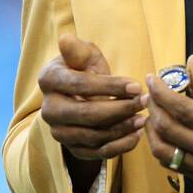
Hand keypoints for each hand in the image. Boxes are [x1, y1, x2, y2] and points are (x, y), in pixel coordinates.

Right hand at [39, 33, 144, 192]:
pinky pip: (97, 153)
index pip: (80, 85)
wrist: (79, 94)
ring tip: (143, 118)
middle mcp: (48, 109)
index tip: (137, 86)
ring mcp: (58, 132)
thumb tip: (66, 39)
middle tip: (144, 102)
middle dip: (119, 109)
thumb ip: (77, 50)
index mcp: (48, 80)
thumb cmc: (83, 68)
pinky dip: (119, 147)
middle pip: (86, 114)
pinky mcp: (71, 148)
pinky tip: (136, 135)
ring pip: (93, 136)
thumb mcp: (83, 54)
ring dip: (122, 128)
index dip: (110, 86)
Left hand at [141, 54, 192, 192]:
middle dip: (153, 108)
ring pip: (164, 153)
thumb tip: (190, 64)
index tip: (151, 77)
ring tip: (152, 113)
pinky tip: (164, 132)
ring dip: (152, 131)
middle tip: (148, 93)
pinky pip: (174, 165)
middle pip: (169, 130)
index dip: (161, 92)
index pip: (184, 109)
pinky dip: (163, 147)